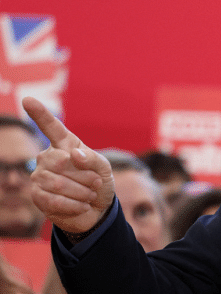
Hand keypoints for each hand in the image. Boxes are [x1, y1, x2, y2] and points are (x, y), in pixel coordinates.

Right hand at [22, 97, 114, 232]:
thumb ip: (92, 158)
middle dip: (85, 176)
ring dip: (81, 192)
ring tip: (89, 195)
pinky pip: (52, 200)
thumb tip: (73, 155)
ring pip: (57, 183)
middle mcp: (48, 157)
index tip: (28, 99)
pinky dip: (73, 205)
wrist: (96, 208)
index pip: (51, 127)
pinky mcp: (37, 195)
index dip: (40, 113)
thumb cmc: (98, 182)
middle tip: (96, 183)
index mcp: (65, 144)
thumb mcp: (103, 168)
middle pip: (61, 162)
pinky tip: (82, 205)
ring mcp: (40, 176)